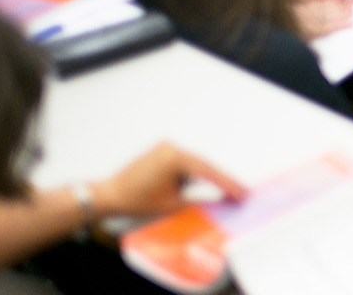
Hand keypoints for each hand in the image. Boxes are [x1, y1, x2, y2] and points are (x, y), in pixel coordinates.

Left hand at [89, 144, 246, 218]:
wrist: (108, 196)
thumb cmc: (137, 201)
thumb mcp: (173, 204)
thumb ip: (200, 201)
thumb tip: (221, 201)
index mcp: (174, 157)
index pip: (209, 172)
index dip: (229, 185)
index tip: (244, 194)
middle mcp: (171, 148)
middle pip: (204, 166)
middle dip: (221, 181)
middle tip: (240, 193)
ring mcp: (164, 148)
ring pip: (194, 165)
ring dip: (207, 179)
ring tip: (224, 192)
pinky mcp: (160, 153)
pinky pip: (183, 164)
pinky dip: (193, 176)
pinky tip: (201, 187)